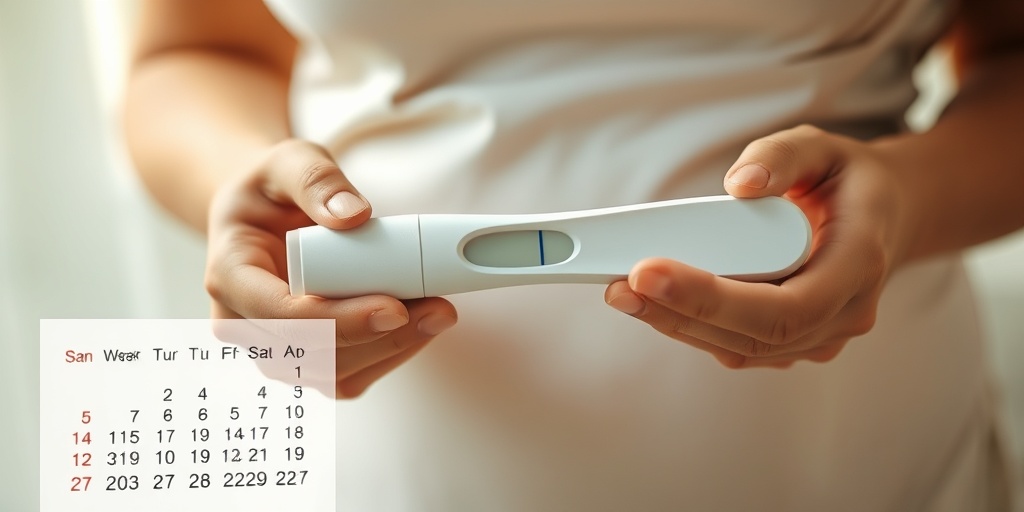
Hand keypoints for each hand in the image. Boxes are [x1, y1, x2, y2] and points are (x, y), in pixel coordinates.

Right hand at [205, 139, 457, 395]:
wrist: (263, 216)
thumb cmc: (271, 189)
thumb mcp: (287, 161)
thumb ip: (317, 181)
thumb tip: (355, 216)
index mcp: (228, 275)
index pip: (280, 313)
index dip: (339, 319)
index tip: (394, 308)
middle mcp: (242, 323)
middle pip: (312, 353)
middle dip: (380, 338)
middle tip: (438, 309)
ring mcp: (273, 348)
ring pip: (334, 373)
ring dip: (392, 350)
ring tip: (437, 312)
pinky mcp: (305, 360)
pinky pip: (349, 375)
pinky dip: (389, 354)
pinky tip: (421, 326)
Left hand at [605, 125, 912, 367]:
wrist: (882, 216)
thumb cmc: (847, 181)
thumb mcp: (824, 146)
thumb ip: (783, 155)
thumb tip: (740, 182)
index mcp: (860, 264)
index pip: (785, 305)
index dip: (712, 297)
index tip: (649, 271)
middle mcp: (844, 313)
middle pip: (753, 334)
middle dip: (678, 312)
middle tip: (618, 285)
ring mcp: (820, 335)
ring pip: (740, 347)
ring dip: (674, 323)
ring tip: (620, 292)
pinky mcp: (791, 341)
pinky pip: (737, 344)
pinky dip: (690, 325)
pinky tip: (650, 301)